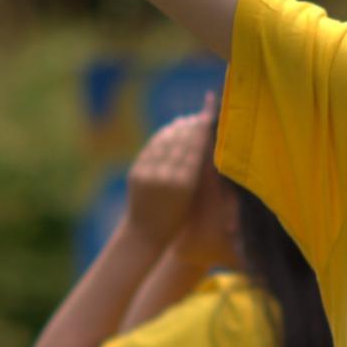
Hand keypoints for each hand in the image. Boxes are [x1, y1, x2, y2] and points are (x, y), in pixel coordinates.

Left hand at [125, 93, 217, 246]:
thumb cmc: (181, 217)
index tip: (209, 116)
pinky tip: (169, 131)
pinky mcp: (136, 171)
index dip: (202, 129)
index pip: (196, 147)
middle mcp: (166, 176)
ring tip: (186, 120)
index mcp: (186, 184)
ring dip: (176, 128)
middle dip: (191, 126)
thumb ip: (202, 171)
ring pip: (165, 141)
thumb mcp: (195, 196)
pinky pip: (151, 148)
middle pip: (181, 141)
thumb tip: (208, 140)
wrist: (147, 232)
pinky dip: (162, 137)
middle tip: (200, 115)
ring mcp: (149, 173)